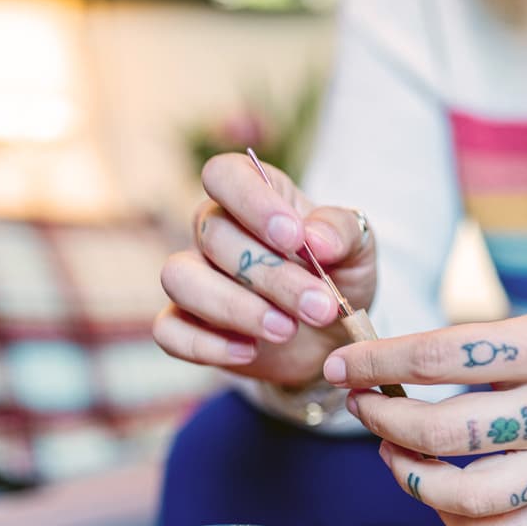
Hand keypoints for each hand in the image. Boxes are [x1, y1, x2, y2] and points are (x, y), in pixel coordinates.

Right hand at [154, 153, 375, 386]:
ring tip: (286, 330)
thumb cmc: (339, 279)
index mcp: (254, 196)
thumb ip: (342, 233)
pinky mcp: (186, 324)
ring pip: (181, 278)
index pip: (224, 174)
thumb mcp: (358, 251)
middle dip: (271, 277)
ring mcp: (195, 277)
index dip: (252, 201)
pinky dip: (207, 345)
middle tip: (320, 307)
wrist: (331, 337)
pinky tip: (250, 351)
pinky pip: (169, 331)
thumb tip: (316, 239)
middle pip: (214, 236)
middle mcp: (214, 230)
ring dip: (235, 308)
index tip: (295, 238)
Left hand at [322, 296, 526, 525]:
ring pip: (471, 495)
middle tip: (364, 405)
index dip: (380, 361)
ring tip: (393, 452)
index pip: (442, 355)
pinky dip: (459, 523)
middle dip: (385, 418)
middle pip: (447, 431)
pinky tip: (438, 496)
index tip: (343, 364)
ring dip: (411, 477)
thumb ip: (482, 349)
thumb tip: (393, 371)